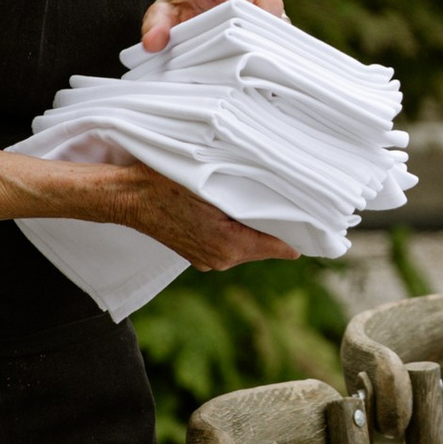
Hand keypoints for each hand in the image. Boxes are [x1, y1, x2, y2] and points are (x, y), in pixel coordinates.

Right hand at [86, 159, 296, 271]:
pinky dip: (234, 229)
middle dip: (274, 225)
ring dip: (252, 226)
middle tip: (287, 200)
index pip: (281, 246)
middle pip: (264, 245)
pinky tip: (230, 209)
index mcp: (230, 245)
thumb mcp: (212, 182)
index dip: (298, 232)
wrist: (126, 196)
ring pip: (246, 245)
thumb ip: (248, 193)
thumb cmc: (165, 183)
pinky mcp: (196, 256)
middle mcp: (222, 259)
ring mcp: (207, 261)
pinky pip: (227, 244)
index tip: (316, 221)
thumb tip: (280, 196)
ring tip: (255, 201)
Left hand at [139, 0, 285, 54]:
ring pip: (278, 15)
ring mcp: (257, 2)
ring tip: (267, 60)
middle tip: (261, 53)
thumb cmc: (176, 10)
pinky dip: (277, 43)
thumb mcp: (160, 15)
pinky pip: (279, 28)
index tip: (246, 33)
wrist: (186, 6)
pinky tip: (271, 61)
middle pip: (268, 2)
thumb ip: (155, 25)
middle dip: (267, 26)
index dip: (247, 10)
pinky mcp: (264, 18)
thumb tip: (153, 43)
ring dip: (274, 36)